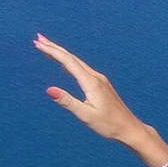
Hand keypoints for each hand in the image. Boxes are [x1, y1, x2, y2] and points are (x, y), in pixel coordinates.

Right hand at [34, 35, 148, 145]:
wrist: (129, 128)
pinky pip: (82, 68)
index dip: (52, 51)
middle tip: (38, 38)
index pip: (68, 62)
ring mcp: (100, 80)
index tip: (38, 43)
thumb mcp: (85, 115)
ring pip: (77, 62)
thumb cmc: (109, 125)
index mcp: (91, 83)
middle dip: (54, 47)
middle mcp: (96, 77)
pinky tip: (64, 63)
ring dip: (61, 53)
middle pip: (72, 58)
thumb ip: (67, 101)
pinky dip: (70, 63)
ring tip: (47, 47)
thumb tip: (49, 90)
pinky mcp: (101, 84)